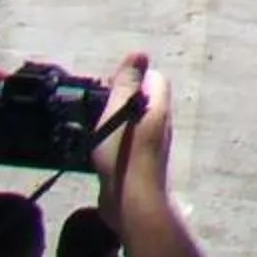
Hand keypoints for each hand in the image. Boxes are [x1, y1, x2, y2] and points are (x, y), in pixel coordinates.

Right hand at [91, 53, 172, 225]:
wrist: (132, 203)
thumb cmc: (124, 156)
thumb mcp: (119, 114)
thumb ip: (127, 85)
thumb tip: (139, 53)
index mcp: (159, 108)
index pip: (153, 79)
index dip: (131, 78)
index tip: (108, 88)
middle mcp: (160, 123)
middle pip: (144, 99)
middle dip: (122, 99)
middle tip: (99, 108)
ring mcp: (152, 144)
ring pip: (135, 121)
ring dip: (117, 121)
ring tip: (96, 128)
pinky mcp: (140, 162)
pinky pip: (128, 141)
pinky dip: (115, 140)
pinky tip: (99, 150)